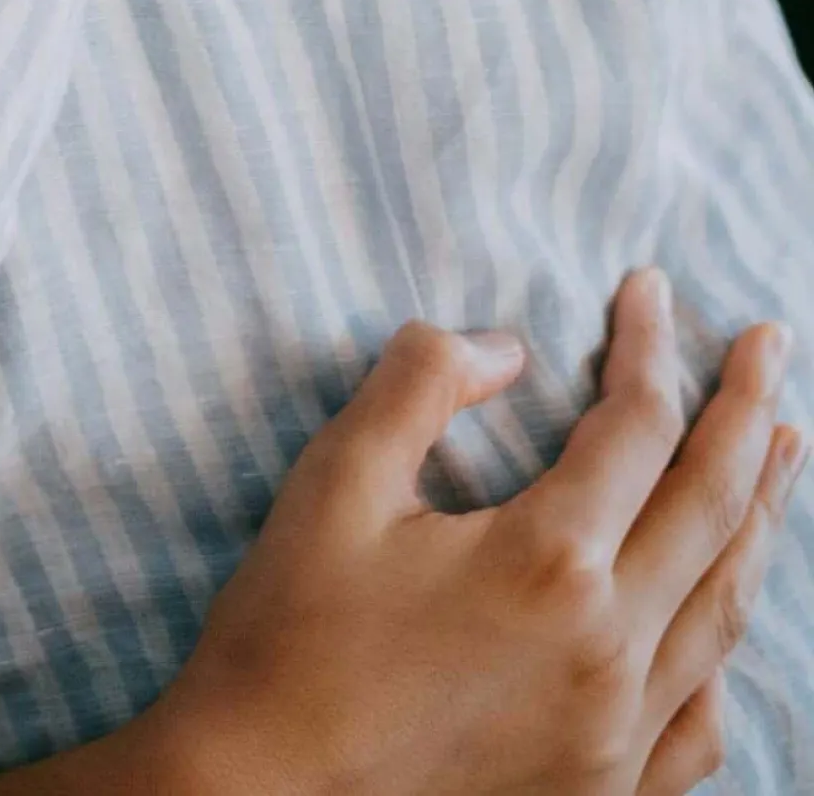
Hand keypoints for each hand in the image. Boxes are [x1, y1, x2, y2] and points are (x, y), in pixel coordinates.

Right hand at [138, 275, 796, 795]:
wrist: (270, 794)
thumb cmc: (292, 634)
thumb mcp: (335, 483)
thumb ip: (420, 389)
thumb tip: (502, 347)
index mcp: (548, 563)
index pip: (635, 428)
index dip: (652, 347)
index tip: (653, 287)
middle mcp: (612, 649)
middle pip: (712, 510)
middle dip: (748, 416)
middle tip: (773, 348)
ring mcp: (623, 731)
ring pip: (727, 608)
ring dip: (762, 516)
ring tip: (783, 453)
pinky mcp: (611, 787)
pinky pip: (704, 711)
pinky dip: (725, 644)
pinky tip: (723, 614)